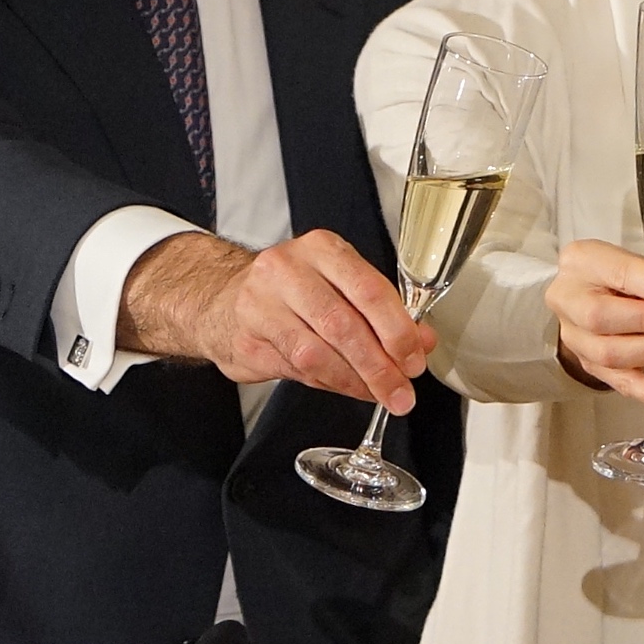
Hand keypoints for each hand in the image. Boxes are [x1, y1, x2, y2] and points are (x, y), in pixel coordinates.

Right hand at [118, 229, 431, 410]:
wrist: (220, 299)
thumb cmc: (292, 290)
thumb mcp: (340, 284)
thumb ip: (383, 311)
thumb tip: (422, 342)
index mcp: (321, 249)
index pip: (369, 289)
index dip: (398, 331)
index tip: (415, 359)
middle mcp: (287, 270)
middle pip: (343, 324)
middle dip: (379, 365)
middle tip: (401, 390)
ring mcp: (260, 304)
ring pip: (317, 352)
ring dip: (355, 381)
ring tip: (378, 394)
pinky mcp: (245, 339)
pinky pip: (296, 369)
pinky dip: (329, 383)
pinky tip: (347, 388)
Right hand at [543, 240, 643, 408]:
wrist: (588, 292)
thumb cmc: (612, 272)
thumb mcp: (633, 257)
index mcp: (582, 262)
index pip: (618, 274)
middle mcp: (569, 300)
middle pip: (602, 318)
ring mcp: (576, 337)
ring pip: (611, 354)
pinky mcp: (591, 365)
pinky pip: (621, 383)